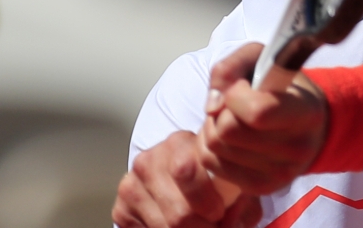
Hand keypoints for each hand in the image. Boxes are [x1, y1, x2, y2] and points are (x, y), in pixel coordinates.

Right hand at [113, 130, 261, 227]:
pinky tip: (174, 223)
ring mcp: (132, 183)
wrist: (182, 179)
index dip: (207, 201)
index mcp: (179, 144)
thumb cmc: (212, 180)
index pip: (186, 170)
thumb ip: (241, 200)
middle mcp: (150, 160)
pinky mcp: (121, 208)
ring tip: (199, 224)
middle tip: (213, 225)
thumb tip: (234, 222)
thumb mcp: (233, 182)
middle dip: (201, 227)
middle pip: (178, 211)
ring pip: (164, 226)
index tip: (219, 213)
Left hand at [199, 43, 327, 195]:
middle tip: (235, 105)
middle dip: (221, 112)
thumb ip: (231, 68)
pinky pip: (211, 164)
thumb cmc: (283, 87)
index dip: (236, 94)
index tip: (243, 86)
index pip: (257, 112)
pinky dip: (212, 147)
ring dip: (213, 127)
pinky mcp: (262, 187)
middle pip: (227, 131)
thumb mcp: (262, 59)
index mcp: (304, 113)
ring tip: (233, 119)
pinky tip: (231, 138)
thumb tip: (211, 106)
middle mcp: (296, 148)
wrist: (311, 124)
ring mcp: (280, 174)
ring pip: (215, 148)